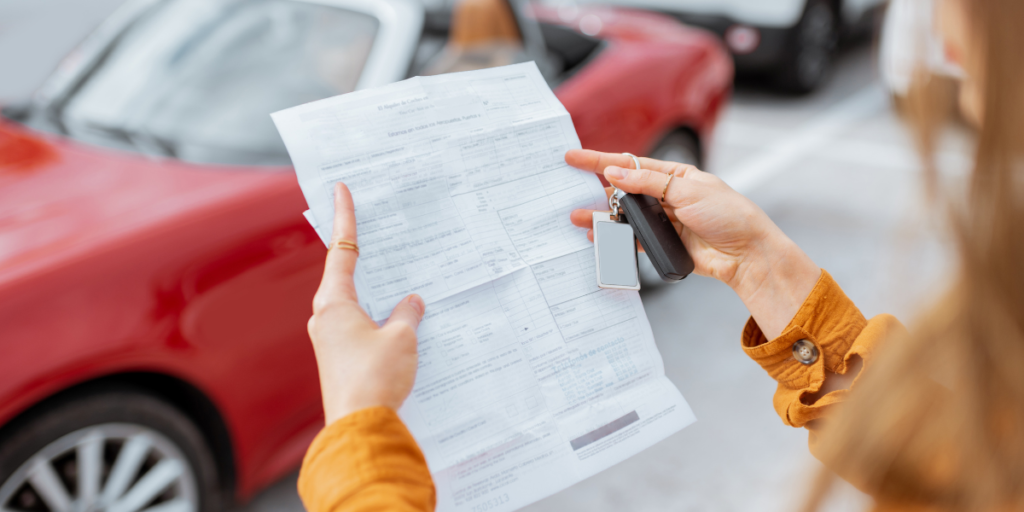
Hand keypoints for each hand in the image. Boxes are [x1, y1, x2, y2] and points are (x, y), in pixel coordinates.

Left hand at [307, 183, 425, 424]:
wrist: (360, 427)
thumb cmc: (375, 378)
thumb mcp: (401, 338)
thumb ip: (407, 314)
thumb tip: (411, 303)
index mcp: (334, 303)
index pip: (342, 250)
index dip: (345, 218)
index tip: (341, 190)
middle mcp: (326, 318)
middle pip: (343, 274)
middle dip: (360, 252)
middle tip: (372, 226)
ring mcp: (331, 341)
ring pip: (354, 303)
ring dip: (374, 290)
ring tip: (396, 275)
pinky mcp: (341, 360)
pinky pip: (360, 326)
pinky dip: (377, 316)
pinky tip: (398, 320)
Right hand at [566, 149, 819, 338]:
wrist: (748, 255)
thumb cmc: (729, 216)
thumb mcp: (688, 191)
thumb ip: (648, 183)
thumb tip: (615, 172)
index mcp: (674, 175)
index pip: (630, 164)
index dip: (600, 160)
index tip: (574, 157)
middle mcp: (666, 196)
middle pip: (623, 190)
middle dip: (595, 189)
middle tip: (568, 188)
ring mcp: (664, 221)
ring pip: (624, 216)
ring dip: (602, 216)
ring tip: (578, 217)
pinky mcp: (663, 243)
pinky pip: (633, 238)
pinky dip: (616, 238)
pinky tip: (600, 237)